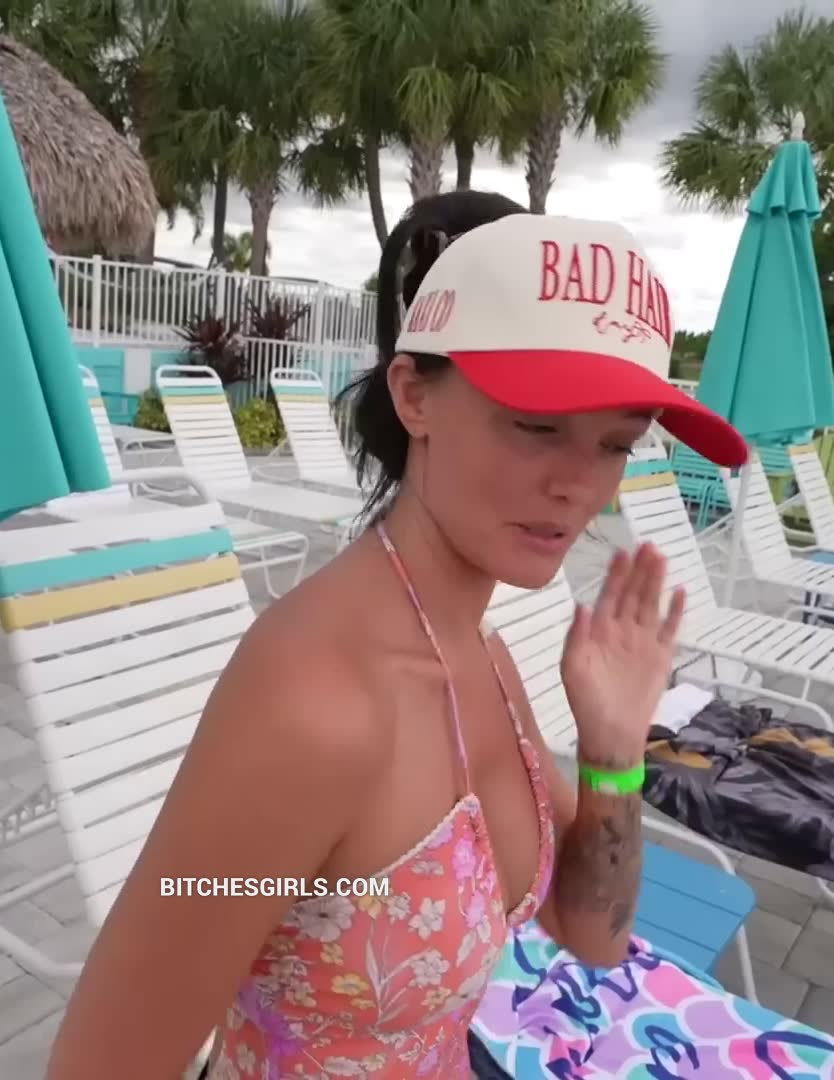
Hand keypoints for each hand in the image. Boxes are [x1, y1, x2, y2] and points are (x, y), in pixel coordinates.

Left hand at [561, 543, 684, 768]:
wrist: (611, 733)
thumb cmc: (586, 702)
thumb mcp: (573, 668)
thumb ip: (577, 636)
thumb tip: (582, 605)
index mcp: (599, 631)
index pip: (609, 595)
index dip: (616, 574)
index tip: (623, 552)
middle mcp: (622, 631)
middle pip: (633, 594)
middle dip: (640, 570)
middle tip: (648, 545)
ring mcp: (643, 642)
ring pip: (651, 605)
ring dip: (656, 582)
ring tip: (662, 558)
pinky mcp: (661, 657)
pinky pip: (670, 629)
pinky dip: (676, 612)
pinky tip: (680, 591)